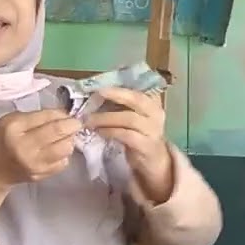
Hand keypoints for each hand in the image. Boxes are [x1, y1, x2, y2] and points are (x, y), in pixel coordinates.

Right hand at [0, 109, 81, 191]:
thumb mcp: (8, 120)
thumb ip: (34, 117)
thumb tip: (60, 115)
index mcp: (14, 129)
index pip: (46, 118)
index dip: (62, 114)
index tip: (67, 113)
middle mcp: (25, 147)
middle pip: (59, 132)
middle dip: (72, 125)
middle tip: (75, 123)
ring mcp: (34, 164)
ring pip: (65, 148)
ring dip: (70, 140)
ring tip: (65, 136)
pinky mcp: (40, 175)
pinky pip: (63, 162)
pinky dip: (64, 154)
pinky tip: (57, 150)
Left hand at [86, 87, 173, 201]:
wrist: (154, 161)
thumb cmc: (139, 134)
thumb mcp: (133, 116)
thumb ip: (121, 104)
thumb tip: (96, 92)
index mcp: (152, 102)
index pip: (137, 87)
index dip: (119, 84)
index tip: (101, 83)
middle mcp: (156, 113)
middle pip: (136, 98)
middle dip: (115, 94)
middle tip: (96, 94)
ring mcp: (153, 130)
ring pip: (128, 118)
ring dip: (106, 117)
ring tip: (89, 119)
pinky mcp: (146, 145)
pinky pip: (126, 135)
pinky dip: (110, 132)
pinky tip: (99, 131)